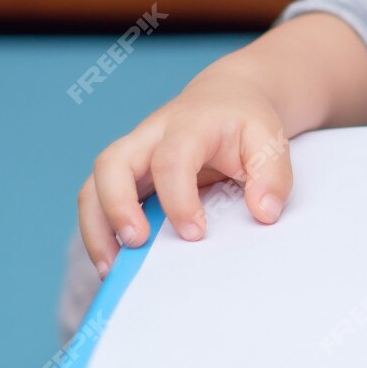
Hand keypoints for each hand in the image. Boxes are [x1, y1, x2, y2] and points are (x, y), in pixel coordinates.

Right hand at [77, 71, 296, 276]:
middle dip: (117, 207)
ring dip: (96, 228)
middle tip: (136, 244)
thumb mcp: (269, 140)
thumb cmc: (244, 121)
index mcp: (188, 125)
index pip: (171, 159)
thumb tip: (264, 213)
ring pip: (94, 186)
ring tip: (112, 269)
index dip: (179, 199)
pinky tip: (116, 262)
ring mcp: (133, 155)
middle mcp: (149, 137)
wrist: (227, 98)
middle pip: (111, 164)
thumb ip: (272, 175)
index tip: (195, 233)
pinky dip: (101, 232)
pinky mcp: (126, 175)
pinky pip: (98, 202)